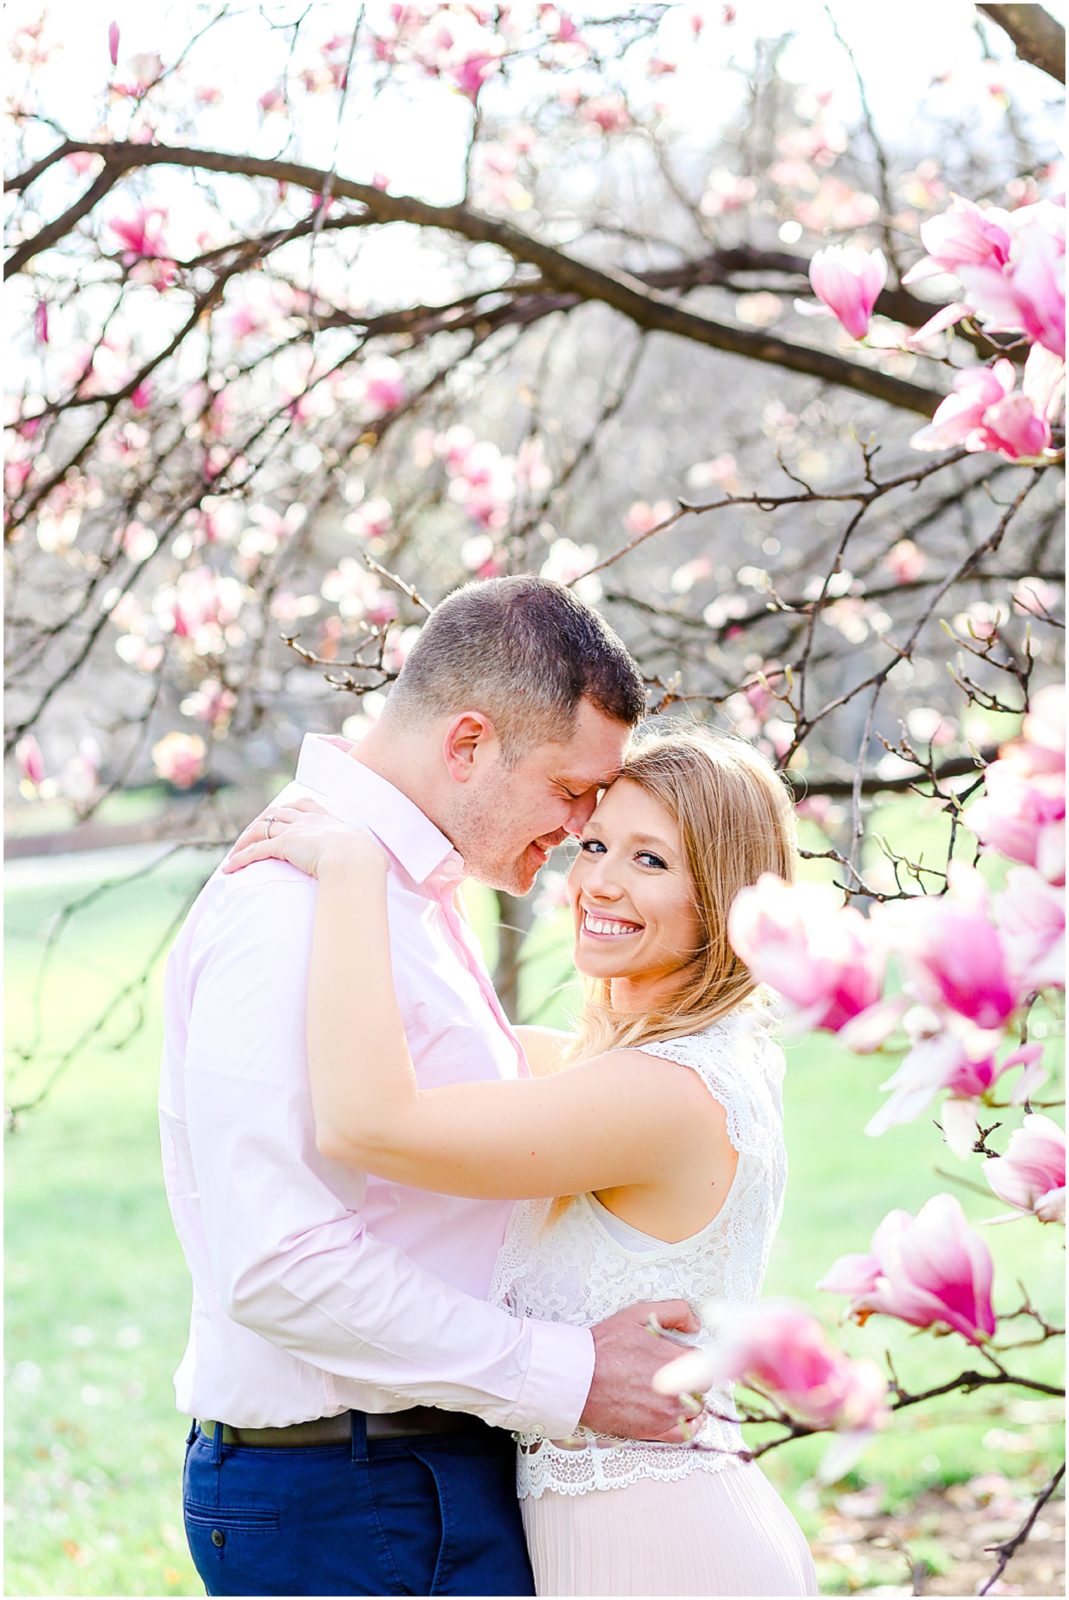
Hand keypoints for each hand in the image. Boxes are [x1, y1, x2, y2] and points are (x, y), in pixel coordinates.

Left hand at [222, 797, 386, 880]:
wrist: (356, 862)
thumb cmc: (368, 862)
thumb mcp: (371, 854)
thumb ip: (372, 857)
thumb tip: (385, 866)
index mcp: (329, 820)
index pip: (305, 805)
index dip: (291, 809)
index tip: (283, 814)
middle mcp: (309, 821)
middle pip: (278, 814)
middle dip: (263, 821)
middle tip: (251, 834)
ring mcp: (295, 832)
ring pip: (262, 829)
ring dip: (245, 840)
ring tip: (234, 854)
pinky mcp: (283, 846)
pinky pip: (255, 850)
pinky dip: (240, 858)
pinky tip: (229, 868)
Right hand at [580, 1299, 705, 1443]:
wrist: (578, 1378)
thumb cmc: (604, 1347)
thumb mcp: (638, 1315)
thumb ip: (675, 1312)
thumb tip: (695, 1324)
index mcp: (676, 1360)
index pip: (703, 1362)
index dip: (692, 1359)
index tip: (681, 1359)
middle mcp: (676, 1389)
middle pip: (701, 1386)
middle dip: (690, 1378)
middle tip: (672, 1373)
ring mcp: (666, 1413)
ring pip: (695, 1408)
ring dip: (687, 1399)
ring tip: (670, 1391)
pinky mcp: (654, 1431)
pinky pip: (685, 1433)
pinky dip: (689, 1425)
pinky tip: (683, 1416)